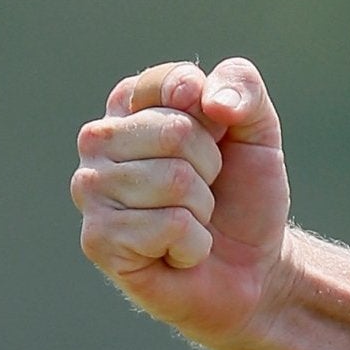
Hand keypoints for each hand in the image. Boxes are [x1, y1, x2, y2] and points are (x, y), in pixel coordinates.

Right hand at [72, 58, 294, 349]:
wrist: (253, 266)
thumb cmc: (245, 193)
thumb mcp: (258, 129)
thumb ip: (242, 86)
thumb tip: (208, 98)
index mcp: (131, 105)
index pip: (173, 83)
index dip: (214, 114)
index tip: (219, 135)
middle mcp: (99, 142)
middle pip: (175, 132)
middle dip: (211, 165)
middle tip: (207, 188)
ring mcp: (91, 191)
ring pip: (173, 180)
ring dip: (202, 207)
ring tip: (192, 220)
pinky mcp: (97, 239)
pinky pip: (168, 225)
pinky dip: (194, 243)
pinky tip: (181, 251)